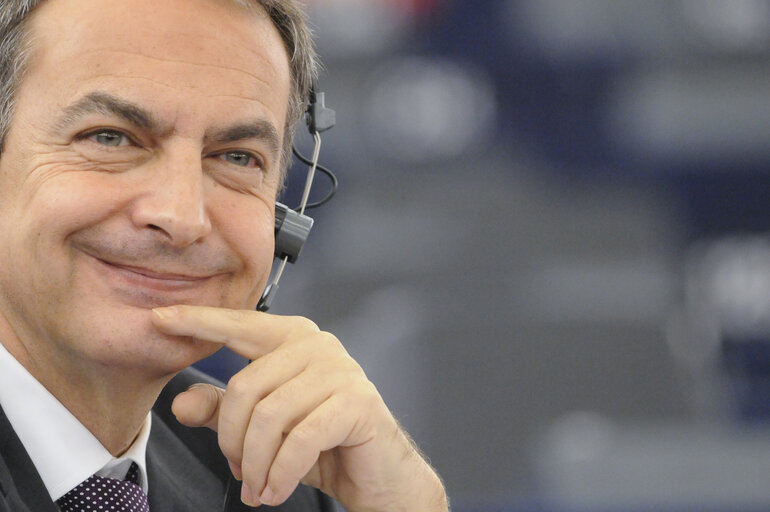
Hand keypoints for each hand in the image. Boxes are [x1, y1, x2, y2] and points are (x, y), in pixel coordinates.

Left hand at [151, 305, 447, 510]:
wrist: (379, 475)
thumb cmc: (322, 444)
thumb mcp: (263, 428)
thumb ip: (222, 410)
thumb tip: (181, 404)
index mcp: (292, 339)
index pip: (238, 325)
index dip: (198, 321)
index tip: (158, 318)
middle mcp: (317, 345)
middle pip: (245, 386)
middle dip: (232, 440)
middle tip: (239, 470)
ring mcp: (340, 370)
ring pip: (269, 416)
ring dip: (256, 464)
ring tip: (258, 487)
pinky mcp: (357, 402)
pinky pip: (300, 439)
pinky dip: (281, 473)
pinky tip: (275, 490)